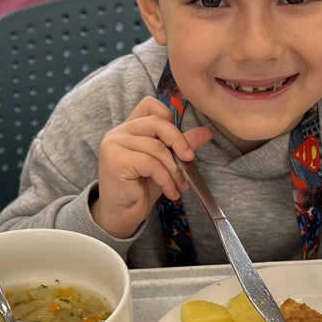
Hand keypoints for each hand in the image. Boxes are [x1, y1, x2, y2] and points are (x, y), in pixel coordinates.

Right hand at [91, 97, 214, 238]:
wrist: (123, 216)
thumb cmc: (142, 189)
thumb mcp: (167, 164)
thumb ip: (182, 145)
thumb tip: (207, 131)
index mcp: (130, 128)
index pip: (150, 105)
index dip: (169, 118)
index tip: (179, 142)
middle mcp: (119, 132)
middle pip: (157, 122)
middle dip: (179, 142)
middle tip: (189, 160)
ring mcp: (114, 144)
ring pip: (156, 147)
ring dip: (174, 170)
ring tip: (179, 186)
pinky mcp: (115, 160)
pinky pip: (151, 163)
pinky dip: (166, 179)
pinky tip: (170, 192)